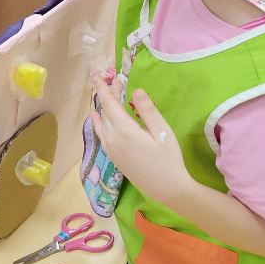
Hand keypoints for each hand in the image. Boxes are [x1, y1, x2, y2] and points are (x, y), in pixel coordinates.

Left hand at [90, 74, 189, 203]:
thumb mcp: (162, 131)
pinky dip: (100, 121)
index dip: (102, 88)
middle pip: (104, 111)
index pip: (107, 103)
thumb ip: (147, 110)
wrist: (166, 188)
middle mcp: (111, 138)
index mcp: (123, 130)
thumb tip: (136, 90)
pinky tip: (101, 117)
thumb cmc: (168, 159)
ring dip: (102, 107)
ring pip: (100, 122)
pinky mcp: (112, 156)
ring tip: (107, 94)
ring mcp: (110, 148)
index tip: (96, 75)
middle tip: (112, 80)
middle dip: (106, 94)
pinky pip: (101, 133)